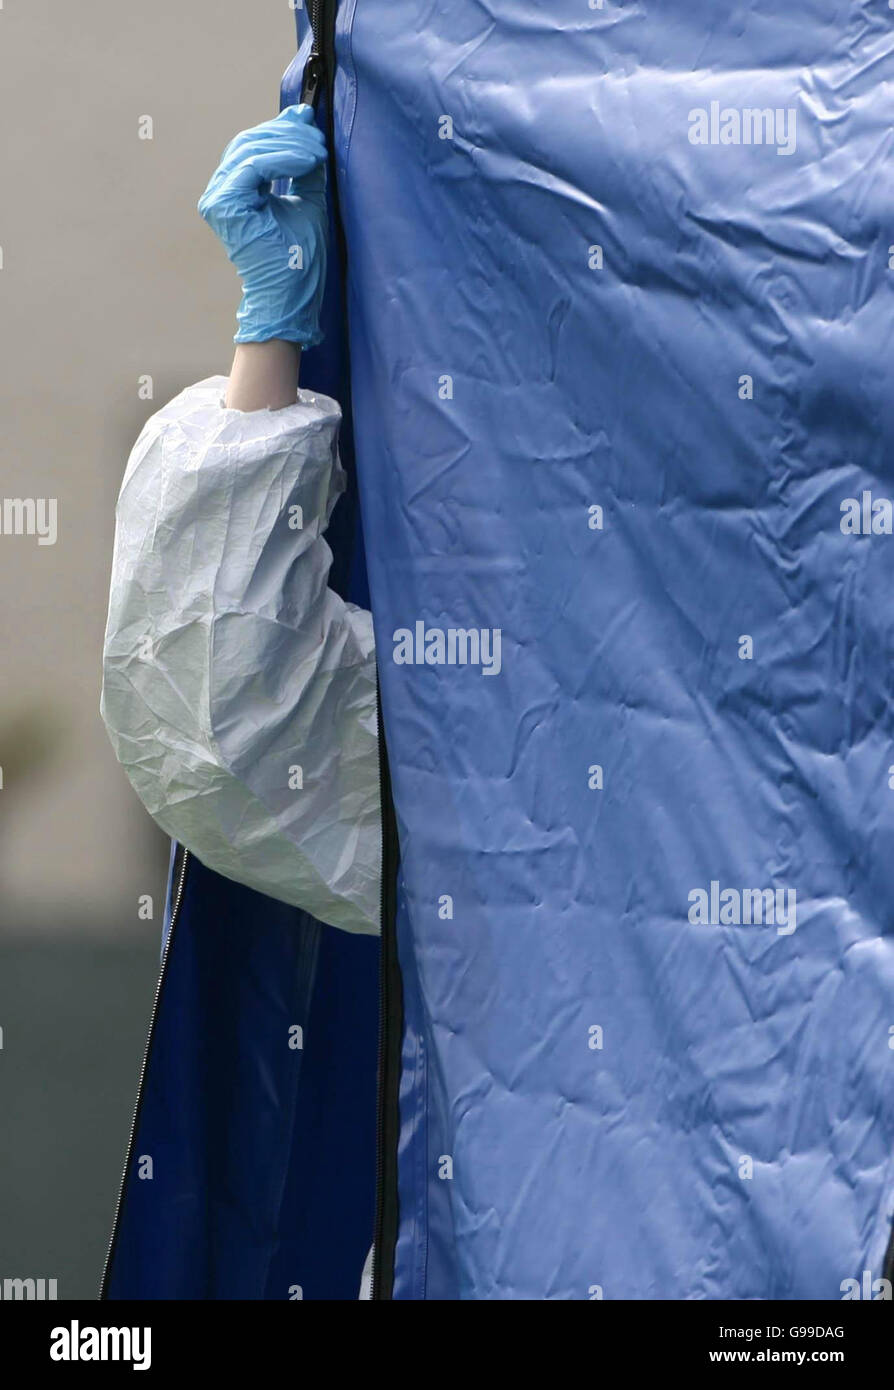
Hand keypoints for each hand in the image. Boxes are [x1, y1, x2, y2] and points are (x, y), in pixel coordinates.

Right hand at [198, 104, 327, 346]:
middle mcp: (222, 190)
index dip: (284, 129)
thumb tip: (306, 124)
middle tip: (319, 139)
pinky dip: (284, 159)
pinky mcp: (223, 205)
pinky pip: (254, 166)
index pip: (255, 145)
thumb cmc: (298, 261)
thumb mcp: (306, 201)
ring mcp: (218, 197)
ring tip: (319, 153)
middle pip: (251, 141)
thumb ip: (304, 166)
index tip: (312, 123)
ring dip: (291, 145)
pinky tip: (308, 162)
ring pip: (252, 149)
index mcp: (237, 190)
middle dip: (289, 134)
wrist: (290, 298)